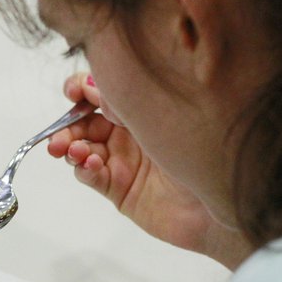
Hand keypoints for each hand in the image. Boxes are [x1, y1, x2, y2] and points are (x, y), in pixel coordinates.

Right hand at [48, 73, 249, 268]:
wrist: (224, 198)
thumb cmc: (203, 150)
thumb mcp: (159, 114)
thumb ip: (122, 99)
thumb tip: (89, 83)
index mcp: (140, 109)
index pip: (99, 94)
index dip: (80, 91)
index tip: (71, 92)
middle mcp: (129, 134)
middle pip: (83, 124)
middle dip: (66, 127)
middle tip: (57, 137)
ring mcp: (122, 162)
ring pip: (82, 150)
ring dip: (70, 148)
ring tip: (72, 152)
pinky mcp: (120, 190)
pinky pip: (92, 177)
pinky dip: (83, 170)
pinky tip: (89, 165)